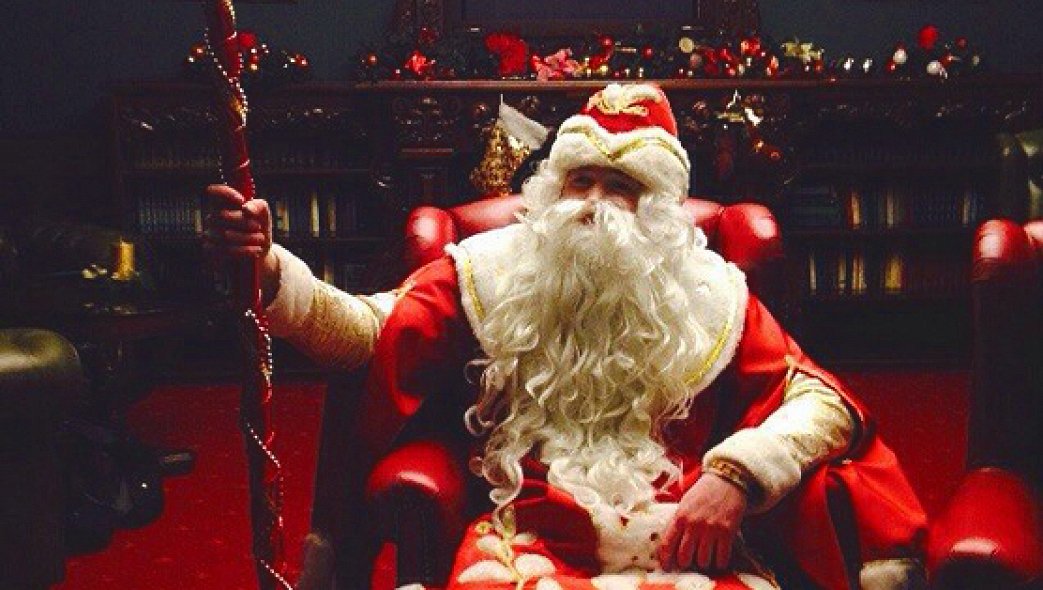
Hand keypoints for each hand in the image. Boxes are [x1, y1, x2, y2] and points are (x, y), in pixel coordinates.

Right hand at [203, 184, 278, 300]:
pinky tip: (255, 251)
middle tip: (258, 227)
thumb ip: (259, 206)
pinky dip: (244, 251)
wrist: (260, 254)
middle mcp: (213, 218)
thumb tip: (246, 208)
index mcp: (225, 205)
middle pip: (222, 215)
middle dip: (244, 222)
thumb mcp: (264, 216)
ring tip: (260, 240)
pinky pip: (224, 250)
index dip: (225, 193)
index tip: (241, 201)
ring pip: (224, 235)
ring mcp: (209, 234)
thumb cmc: (259, 230)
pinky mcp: (211, 250)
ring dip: (247, 238)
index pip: (214, 192)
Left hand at [658, 472, 747, 572]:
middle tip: (689, 562)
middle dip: (686, 562)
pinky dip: (719, 562)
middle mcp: (694, 524)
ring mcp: (711, 528)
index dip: (665, 559)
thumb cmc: (703, 492)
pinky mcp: (727, 532)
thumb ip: (677, 521)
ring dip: (703, 563)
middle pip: (684, 556)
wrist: (727, 480)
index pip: (667, 543)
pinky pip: (721, 557)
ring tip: (705, 559)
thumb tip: (668, 542)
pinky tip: (719, 558)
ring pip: (703, 560)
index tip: (667, 566)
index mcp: (680, 516)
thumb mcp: (684, 503)